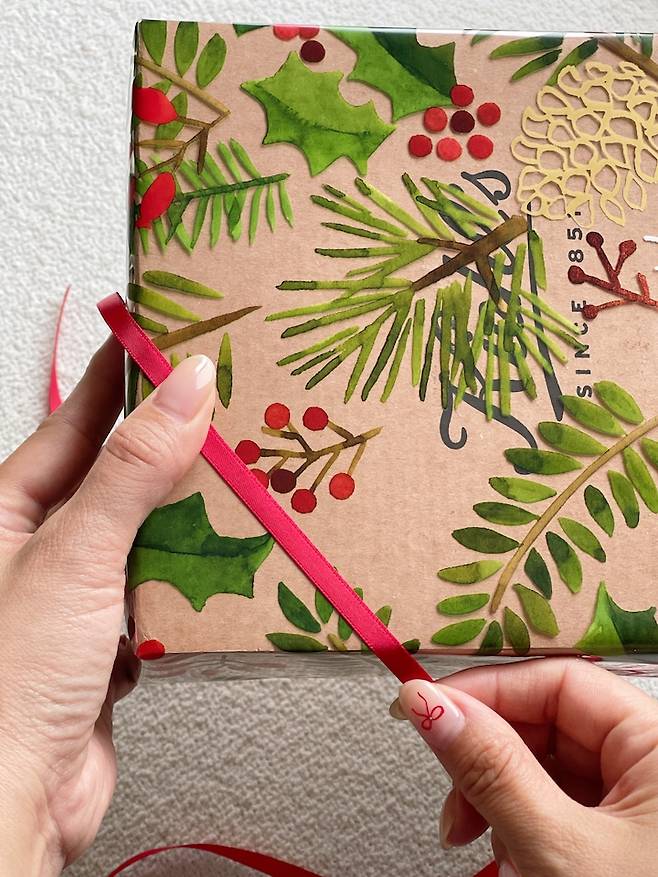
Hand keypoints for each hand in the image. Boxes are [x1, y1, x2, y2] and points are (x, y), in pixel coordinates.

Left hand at [0, 340, 214, 874]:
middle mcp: (45, 541)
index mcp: (12, 506)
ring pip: (152, 530)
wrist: (15, 802)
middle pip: (124, 471)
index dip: (126, 374)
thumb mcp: (73, 554)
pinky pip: (167, 585)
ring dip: (193, 514)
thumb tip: (186, 388)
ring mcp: (82, 590)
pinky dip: (197, 576)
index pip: (79, 417)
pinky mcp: (116, 636)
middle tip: (234, 405)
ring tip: (245, 477)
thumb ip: (132, 470)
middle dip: (177, 444)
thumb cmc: (6, 681)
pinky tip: (225, 564)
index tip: (173, 336)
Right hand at [391, 658, 657, 875]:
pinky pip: (559, 805)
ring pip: (547, 766)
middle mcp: (654, 765)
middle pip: (548, 723)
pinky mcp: (623, 837)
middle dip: (487, 757)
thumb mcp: (558, 850)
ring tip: (476, 841)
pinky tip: (508, 855)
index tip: (426, 710)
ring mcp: (639, 804)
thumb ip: (490, 768)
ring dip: (498, 798)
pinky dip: (521, 825)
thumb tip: (428, 703)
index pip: (558, 682)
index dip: (488, 691)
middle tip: (450, 798)